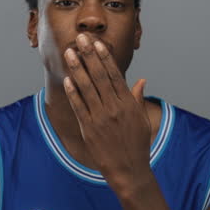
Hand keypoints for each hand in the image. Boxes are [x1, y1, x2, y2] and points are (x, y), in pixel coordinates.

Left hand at [63, 33, 152, 192]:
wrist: (130, 171)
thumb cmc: (137, 145)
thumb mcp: (142, 120)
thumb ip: (138, 98)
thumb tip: (141, 80)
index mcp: (128, 103)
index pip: (115, 74)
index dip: (105, 57)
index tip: (97, 43)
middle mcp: (114, 107)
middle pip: (99, 76)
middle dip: (89, 55)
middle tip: (81, 38)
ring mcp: (101, 118)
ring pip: (87, 87)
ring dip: (77, 68)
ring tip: (69, 53)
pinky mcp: (89, 129)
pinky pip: (79, 107)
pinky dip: (73, 92)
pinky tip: (67, 79)